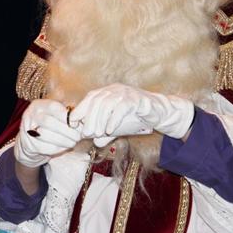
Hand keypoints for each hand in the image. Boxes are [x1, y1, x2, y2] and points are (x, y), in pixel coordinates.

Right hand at [15, 99, 81, 167]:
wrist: (32, 140)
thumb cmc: (49, 125)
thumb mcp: (55, 115)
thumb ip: (66, 114)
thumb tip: (82, 119)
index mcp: (38, 105)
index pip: (52, 107)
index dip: (66, 116)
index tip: (76, 124)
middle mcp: (30, 115)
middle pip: (48, 122)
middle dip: (66, 130)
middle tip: (78, 136)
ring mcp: (27, 130)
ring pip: (46, 135)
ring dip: (63, 140)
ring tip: (74, 142)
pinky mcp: (29, 144)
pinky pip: (44, 147)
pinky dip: (58, 148)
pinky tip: (65, 147)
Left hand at [70, 84, 193, 143]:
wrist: (159, 113)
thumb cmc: (136, 117)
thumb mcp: (119, 126)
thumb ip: (107, 133)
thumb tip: (95, 143)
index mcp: (108, 92)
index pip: (90, 97)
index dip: (80, 109)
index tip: (73, 123)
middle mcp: (115, 89)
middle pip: (97, 101)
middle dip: (89, 117)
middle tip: (86, 133)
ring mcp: (126, 92)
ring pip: (107, 104)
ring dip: (100, 120)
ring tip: (97, 133)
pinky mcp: (136, 99)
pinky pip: (122, 108)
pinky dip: (113, 119)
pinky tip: (110, 130)